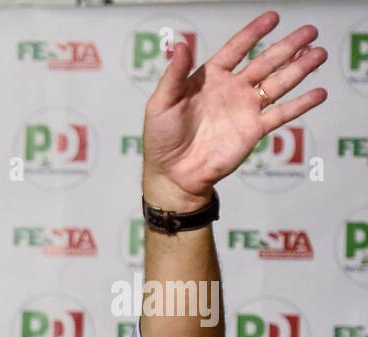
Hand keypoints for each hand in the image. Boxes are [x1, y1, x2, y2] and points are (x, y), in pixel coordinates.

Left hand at [141, 10, 327, 208]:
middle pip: (266, 62)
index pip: (236, 49)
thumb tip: (180, 44)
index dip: (254, 33)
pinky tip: (319, 92)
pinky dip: (301, 104)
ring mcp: (245, 109)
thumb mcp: (161, 103)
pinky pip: (282, 114)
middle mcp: (232, 90)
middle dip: (288, 46)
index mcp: (209, 78)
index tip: (273, 17)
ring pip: (278, 83)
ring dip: (300, 68)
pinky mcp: (254, 130)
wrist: (173, 174)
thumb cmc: (161, 139)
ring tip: (319, 53)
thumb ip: (173, 75)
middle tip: (311, 30)